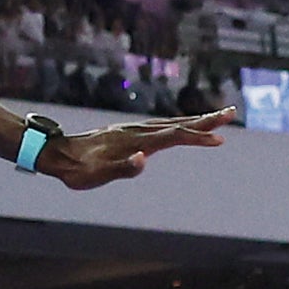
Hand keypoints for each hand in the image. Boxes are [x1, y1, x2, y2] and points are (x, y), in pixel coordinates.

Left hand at [34, 111, 232, 185]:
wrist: (56, 154)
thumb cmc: (77, 169)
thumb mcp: (96, 175)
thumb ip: (121, 169)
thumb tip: (143, 160)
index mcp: (135, 141)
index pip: (173, 137)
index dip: (197, 138)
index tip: (219, 139)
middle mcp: (137, 131)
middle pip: (178, 124)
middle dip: (206, 120)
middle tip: (232, 112)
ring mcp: (134, 130)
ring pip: (172, 123)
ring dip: (196, 120)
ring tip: (218, 117)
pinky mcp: (129, 133)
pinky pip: (162, 127)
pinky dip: (179, 125)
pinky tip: (184, 127)